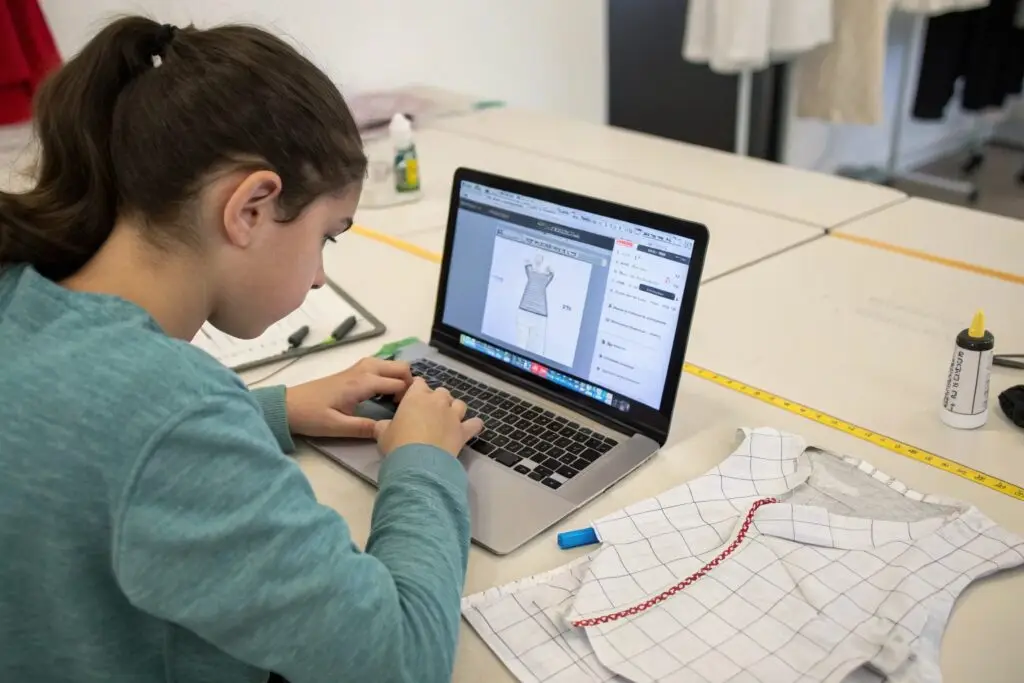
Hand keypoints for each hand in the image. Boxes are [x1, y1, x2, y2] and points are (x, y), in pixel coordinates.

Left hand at [285, 357, 412, 438]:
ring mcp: (358, 368)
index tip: (405, 414)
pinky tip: (383, 394)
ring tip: (395, 400)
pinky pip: (380, 366)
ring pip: (391, 364)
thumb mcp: (337, 427)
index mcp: (363, 383)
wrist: (288, 405)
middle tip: (404, 405)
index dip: (408, 398)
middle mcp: (364, 370)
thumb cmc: (312, 416)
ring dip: (399, 378)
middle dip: (409, 383)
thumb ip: (364, 428)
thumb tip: (389, 430)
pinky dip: (389, 376)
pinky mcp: (353, 371)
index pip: (399, 383)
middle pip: (400, 367)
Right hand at [374, 378, 483, 456]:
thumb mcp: (382, 433)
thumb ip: (384, 425)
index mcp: (416, 396)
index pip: (419, 383)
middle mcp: (437, 401)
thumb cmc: (397, 444)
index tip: (411, 399)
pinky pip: (474, 424)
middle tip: (428, 413)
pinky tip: (471, 427)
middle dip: (436, 399)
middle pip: (441, 392)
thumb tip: (382, 425)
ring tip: (448, 418)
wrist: (418, 463)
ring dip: (454, 408)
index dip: (416, 389)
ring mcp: (453, 415)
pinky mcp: (463, 431)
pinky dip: (473, 425)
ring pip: (459, 403)